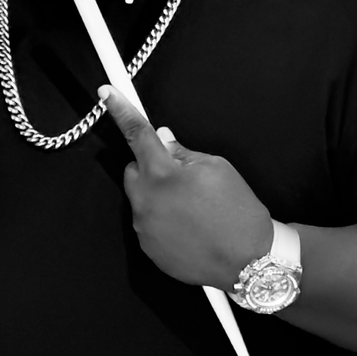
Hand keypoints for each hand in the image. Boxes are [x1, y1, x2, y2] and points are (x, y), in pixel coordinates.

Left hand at [100, 90, 271, 287]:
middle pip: (134, 171)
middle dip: (153, 169)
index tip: (107, 94)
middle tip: (183, 178)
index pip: (137, 133)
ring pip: (141, 200)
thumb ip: (183, 152)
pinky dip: (163, 221)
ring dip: (158, 197)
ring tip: (192, 209)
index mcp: (162, 173)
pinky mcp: (148, 249)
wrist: (249, 261)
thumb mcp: (217, 167)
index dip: (121, 111)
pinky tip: (188, 227)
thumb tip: (164, 140)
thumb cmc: (237, 212)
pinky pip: (148, 224)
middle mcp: (145, 201)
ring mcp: (144, 228)